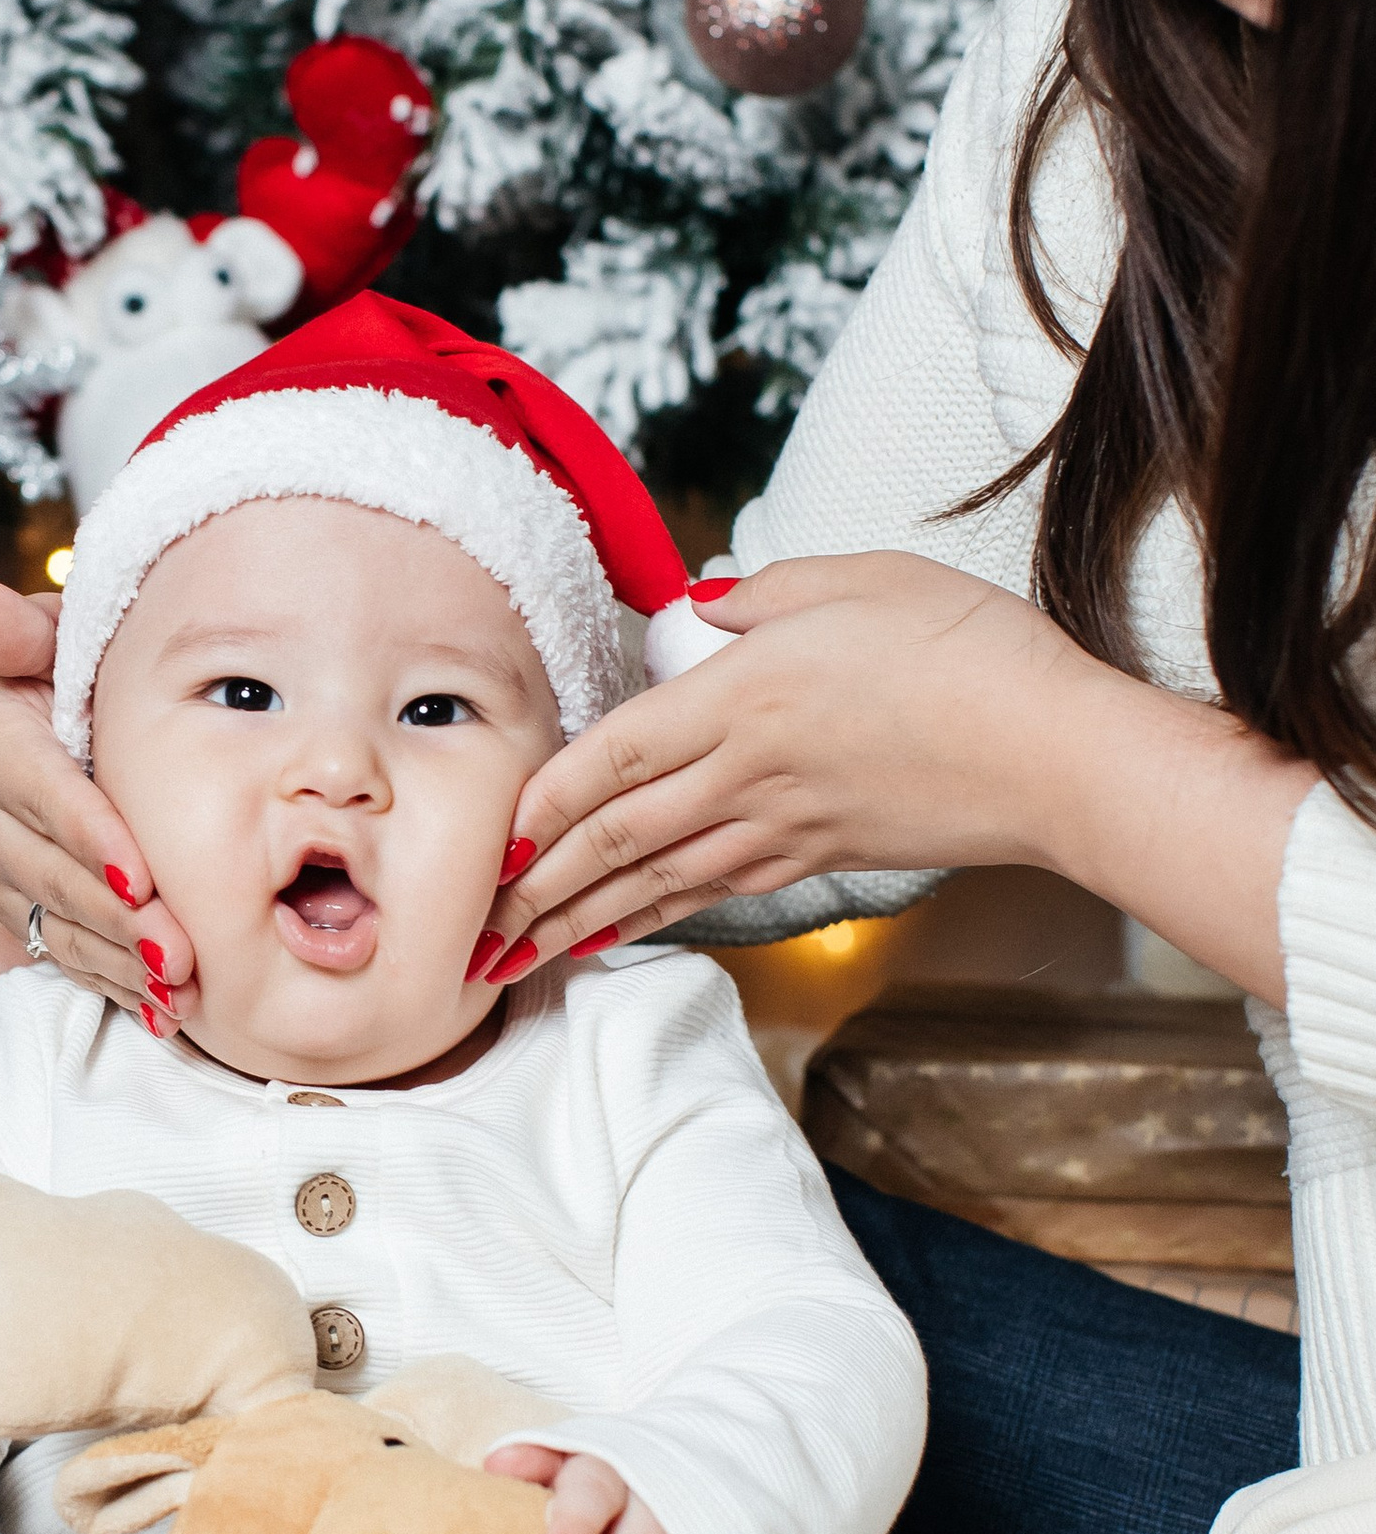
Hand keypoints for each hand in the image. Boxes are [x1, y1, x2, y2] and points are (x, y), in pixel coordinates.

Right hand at [0, 579, 195, 1034]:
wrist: (21, 736)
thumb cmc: (53, 674)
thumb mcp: (37, 639)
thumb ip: (18, 627)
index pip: (43, 793)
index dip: (90, 835)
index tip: (140, 873)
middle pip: (56, 875)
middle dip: (119, 919)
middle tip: (181, 951)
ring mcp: (4, 874)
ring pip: (62, 928)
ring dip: (121, 964)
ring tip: (180, 990)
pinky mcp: (25, 914)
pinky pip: (67, 958)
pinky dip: (114, 986)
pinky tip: (164, 1010)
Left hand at [476, 549, 1311, 1003]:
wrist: (1059, 754)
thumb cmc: (969, 653)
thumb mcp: (860, 579)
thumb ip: (765, 593)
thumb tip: (700, 603)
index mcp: (746, 697)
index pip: (617, 754)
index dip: (546, 798)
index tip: (492, 833)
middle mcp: (751, 773)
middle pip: (619, 835)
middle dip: (537, 886)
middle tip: (473, 927)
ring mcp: (785, 825)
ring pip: (656, 878)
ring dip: (579, 918)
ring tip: (516, 955)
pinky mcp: (820, 856)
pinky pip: (715, 890)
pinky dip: (654, 916)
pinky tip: (618, 932)